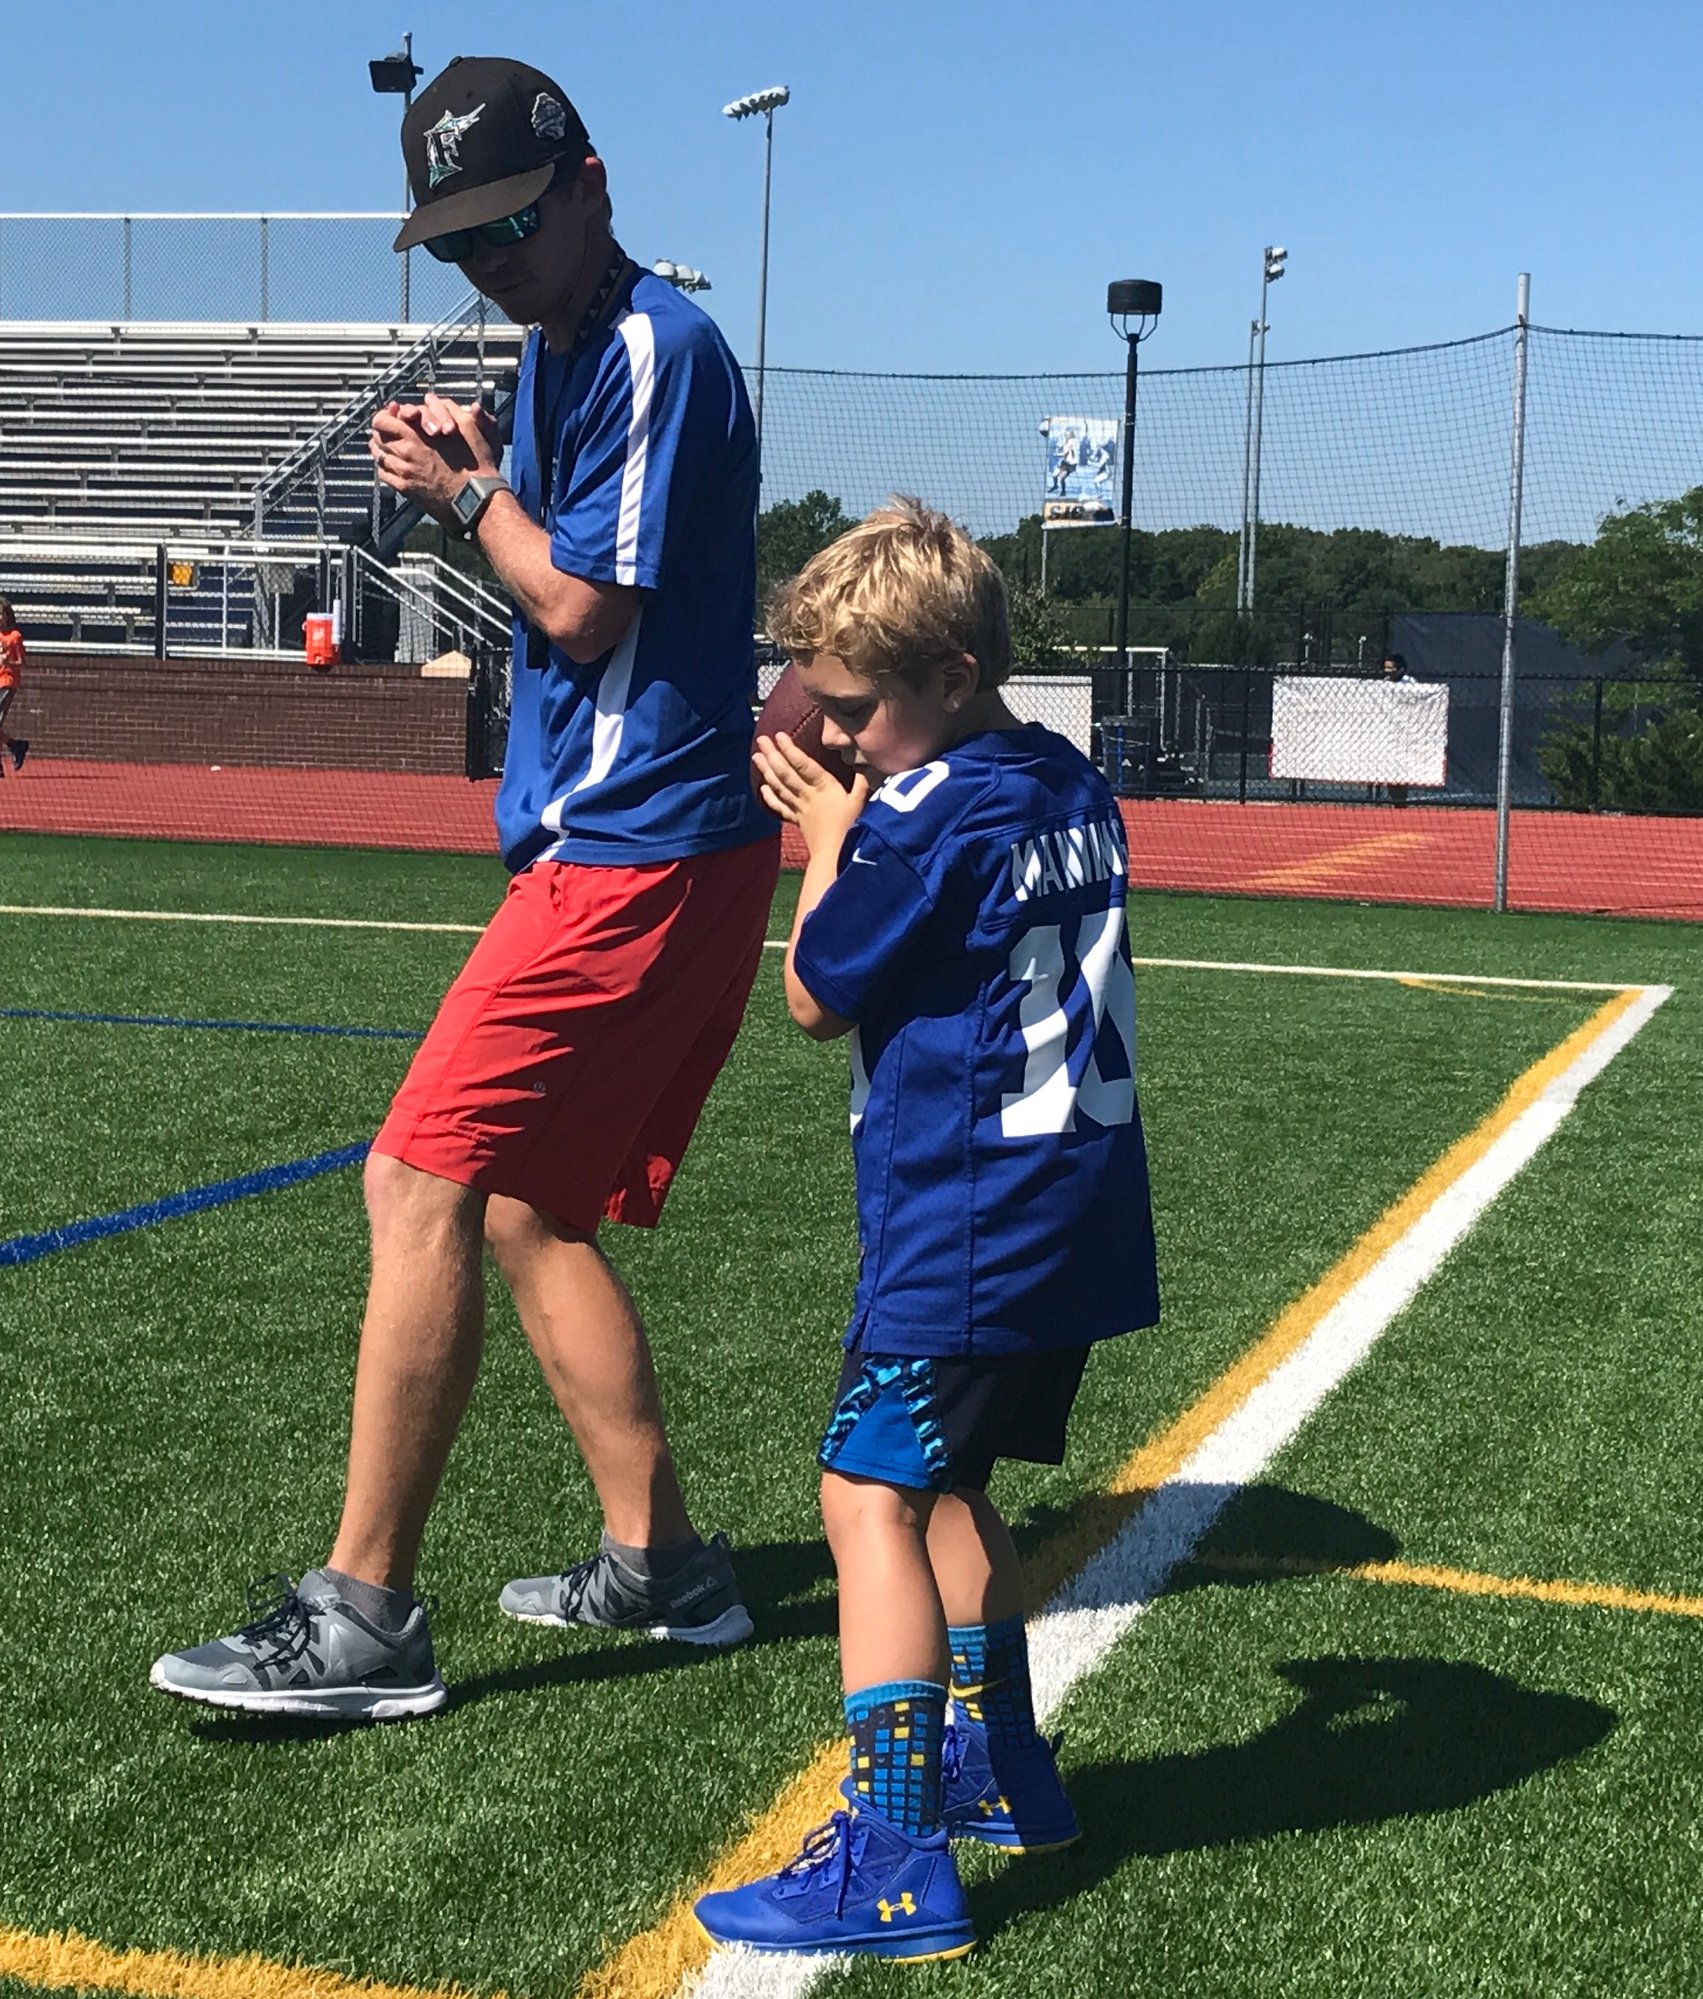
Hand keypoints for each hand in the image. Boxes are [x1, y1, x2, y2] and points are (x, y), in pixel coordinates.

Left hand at [368, 394, 500, 524]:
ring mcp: (403, 472)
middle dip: (381, 431)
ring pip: (378, 456)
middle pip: (377, 437)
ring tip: (389, 446)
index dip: (385, 415)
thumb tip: (433, 398)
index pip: (382, 420)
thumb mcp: (469, 428)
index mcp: (415, 434)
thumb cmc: (476, 464)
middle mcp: (405, 452)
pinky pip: (384, 475)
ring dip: (381, 449)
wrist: (477, 499)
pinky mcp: (406, 489)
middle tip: (389, 430)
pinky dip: (384, 467)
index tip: (393, 414)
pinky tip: (392, 465)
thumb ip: (450, 409)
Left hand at [753, 732, 869, 859]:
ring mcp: (800, 808)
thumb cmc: (851, 828)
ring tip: (756, 756)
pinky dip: (770, 797)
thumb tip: (863, 763)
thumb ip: (861, 781)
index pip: (804, 765)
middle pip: (786, 773)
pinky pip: (780, 807)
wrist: (836, 854)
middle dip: (773, 755)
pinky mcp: (797, 820)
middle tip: (761, 740)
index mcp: (825, 787)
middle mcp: (808, 795)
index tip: (779, 735)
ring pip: (780, 786)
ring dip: (767, 771)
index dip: (791, 750)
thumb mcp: (861, 802)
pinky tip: (762, 787)